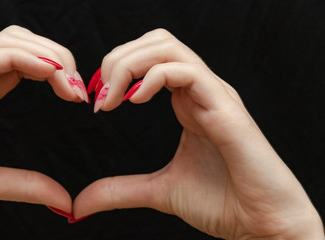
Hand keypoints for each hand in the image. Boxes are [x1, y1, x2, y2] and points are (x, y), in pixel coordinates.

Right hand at [0, 25, 86, 230]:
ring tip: (69, 83)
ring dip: (48, 54)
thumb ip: (24, 185)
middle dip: (58, 55)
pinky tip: (50, 75)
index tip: (78, 96)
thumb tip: (63, 199)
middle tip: (79, 87)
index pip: (23, 63)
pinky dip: (26, 59)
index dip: (56, 71)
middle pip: (21, 43)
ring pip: (9, 41)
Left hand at [73, 29, 323, 238]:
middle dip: (118, 59)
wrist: (262, 225)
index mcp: (187, 101)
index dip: (116, 69)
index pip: (150, 57)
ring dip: (131, 63)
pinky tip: (137, 102)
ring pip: (169, 47)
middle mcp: (201, 91)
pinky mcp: (226, 109)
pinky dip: (154, 77)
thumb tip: (81, 204)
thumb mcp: (158, 191)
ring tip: (115, 97)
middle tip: (102, 95)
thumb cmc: (222, 202)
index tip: (99, 102)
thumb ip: (120, 190)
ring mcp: (215, 96)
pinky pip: (188, 71)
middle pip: (155, 41)